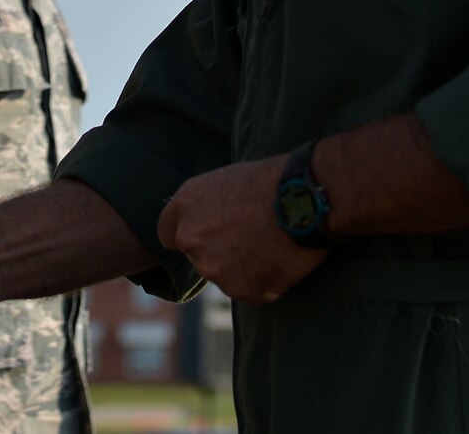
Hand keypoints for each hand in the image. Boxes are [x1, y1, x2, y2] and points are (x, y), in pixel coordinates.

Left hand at [156, 154, 328, 303]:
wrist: (302, 199)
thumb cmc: (271, 179)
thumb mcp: (227, 180)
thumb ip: (208, 206)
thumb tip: (209, 218)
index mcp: (185, 206)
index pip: (167, 233)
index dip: (189, 235)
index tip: (205, 236)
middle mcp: (190, 239)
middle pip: (198, 256)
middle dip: (218, 252)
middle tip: (249, 240)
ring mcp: (213, 268)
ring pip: (224, 275)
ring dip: (241, 268)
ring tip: (269, 246)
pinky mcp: (239, 290)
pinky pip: (249, 290)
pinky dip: (263, 281)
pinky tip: (279, 260)